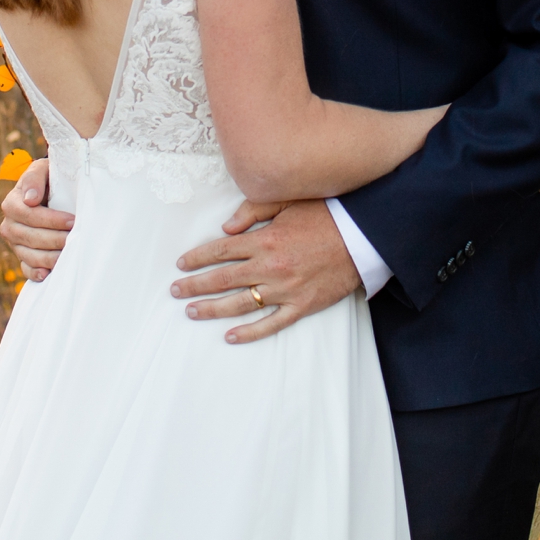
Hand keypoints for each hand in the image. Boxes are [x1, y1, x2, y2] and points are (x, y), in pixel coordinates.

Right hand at [0, 158, 71, 281]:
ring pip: (29, 255)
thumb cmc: (48, 179)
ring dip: (50, 257)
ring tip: (69, 255)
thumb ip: (34, 178)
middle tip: (75, 238)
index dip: (51, 220)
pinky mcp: (22, 257)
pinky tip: (49, 273)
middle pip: (30, 237)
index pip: (29, 215)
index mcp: (12, 203)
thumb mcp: (42, 170)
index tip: (72, 220)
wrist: (50, 192)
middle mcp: (9, 225)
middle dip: (55, 239)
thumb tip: (30, 199)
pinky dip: (36, 273)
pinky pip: (26, 269)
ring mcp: (14, 243)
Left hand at [171, 198, 360, 343]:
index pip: (221, 251)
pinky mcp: (302, 306)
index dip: (197, 258)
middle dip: (195, 286)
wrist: (363, 237)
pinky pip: (271, 324)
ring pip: (241, 304)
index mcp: (265, 239)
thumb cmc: (326, 215)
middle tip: (176, 291)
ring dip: (213, 309)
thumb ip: (254, 211)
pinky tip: (230, 336)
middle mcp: (270, 266)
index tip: (181, 264)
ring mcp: (286, 289)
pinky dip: (250, 332)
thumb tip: (226, 227)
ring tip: (192, 312)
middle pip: (223, 279)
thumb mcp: (288, 202)